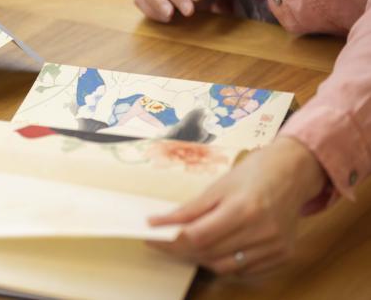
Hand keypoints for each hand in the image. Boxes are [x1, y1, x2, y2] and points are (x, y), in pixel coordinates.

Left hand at [147, 137, 325, 274]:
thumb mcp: (217, 186)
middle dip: (181, 250)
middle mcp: (262, 231)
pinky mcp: (283, 255)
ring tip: (190, 245)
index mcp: (243, 209)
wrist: (291, 173)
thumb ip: (189, 209)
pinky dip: (226, 263)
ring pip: (226, 267)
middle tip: (165, 241)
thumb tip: (159, 222)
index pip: (198, 237)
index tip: (152, 237)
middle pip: (209, 253)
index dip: (170, 241)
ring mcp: (275, 246)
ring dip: (202, 259)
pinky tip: (217, 249)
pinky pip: (246, 270)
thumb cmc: (253, 175)